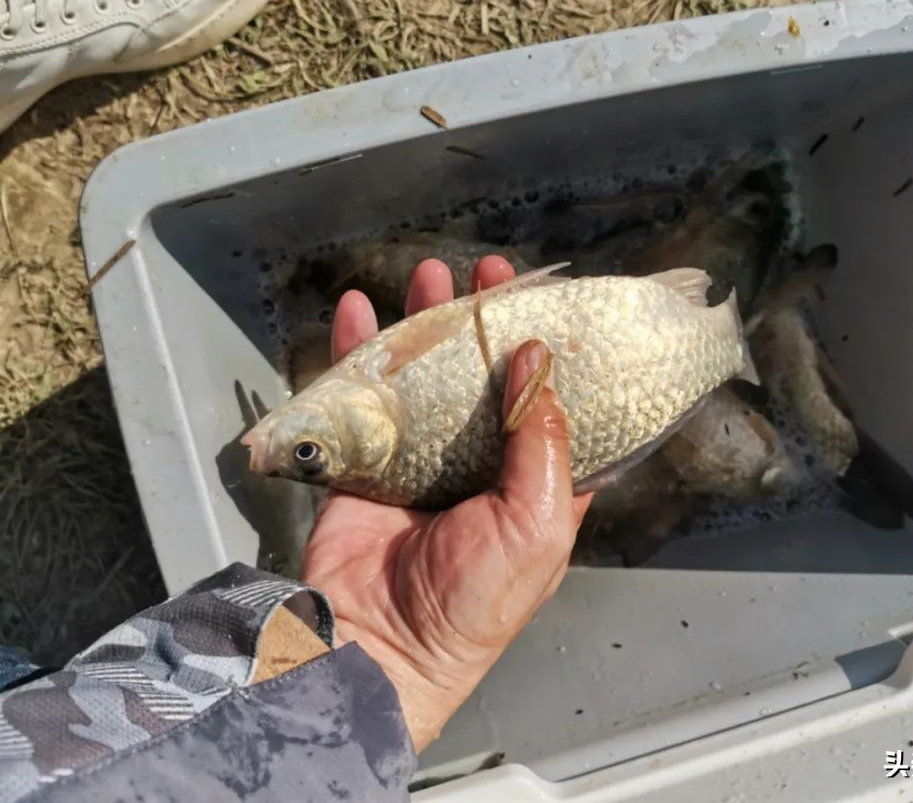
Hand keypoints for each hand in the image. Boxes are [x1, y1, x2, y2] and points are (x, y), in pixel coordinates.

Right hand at [301, 255, 592, 751]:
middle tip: (486, 274)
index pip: (550, 403)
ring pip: (425, 377)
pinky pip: (360, 397)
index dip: (550, 352)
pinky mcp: (365, 462)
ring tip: (428, 275)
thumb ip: (540, 439)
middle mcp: (480, 465)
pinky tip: (357, 310)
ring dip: (425, 324)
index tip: (547, 300)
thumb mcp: (536, 522)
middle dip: (485, 324)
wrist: (380, 645)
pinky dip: (356, 353)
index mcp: (534, 482)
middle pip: (484, 378)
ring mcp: (420, 461)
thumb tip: (537, 358)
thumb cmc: (474, 598)